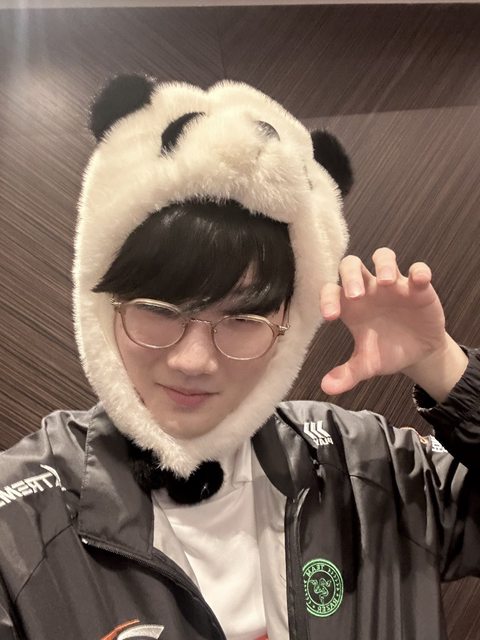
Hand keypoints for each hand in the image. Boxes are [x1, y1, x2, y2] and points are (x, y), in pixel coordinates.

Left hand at [319, 248, 466, 399]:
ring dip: (383, 265)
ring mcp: (393, 285)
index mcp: (350, 305)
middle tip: (356, 296)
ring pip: (383, 257)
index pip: (331, 291)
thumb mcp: (367, 365)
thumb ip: (347, 374)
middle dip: (351, 276)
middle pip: (351, 265)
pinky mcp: (418, 287)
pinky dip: (419, 271)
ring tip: (386, 282)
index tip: (330, 316)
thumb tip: (326, 387)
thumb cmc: (386, 351)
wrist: (417, 354)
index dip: (327, 298)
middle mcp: (368, 289)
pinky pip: (418, 269)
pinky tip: (418, 282)